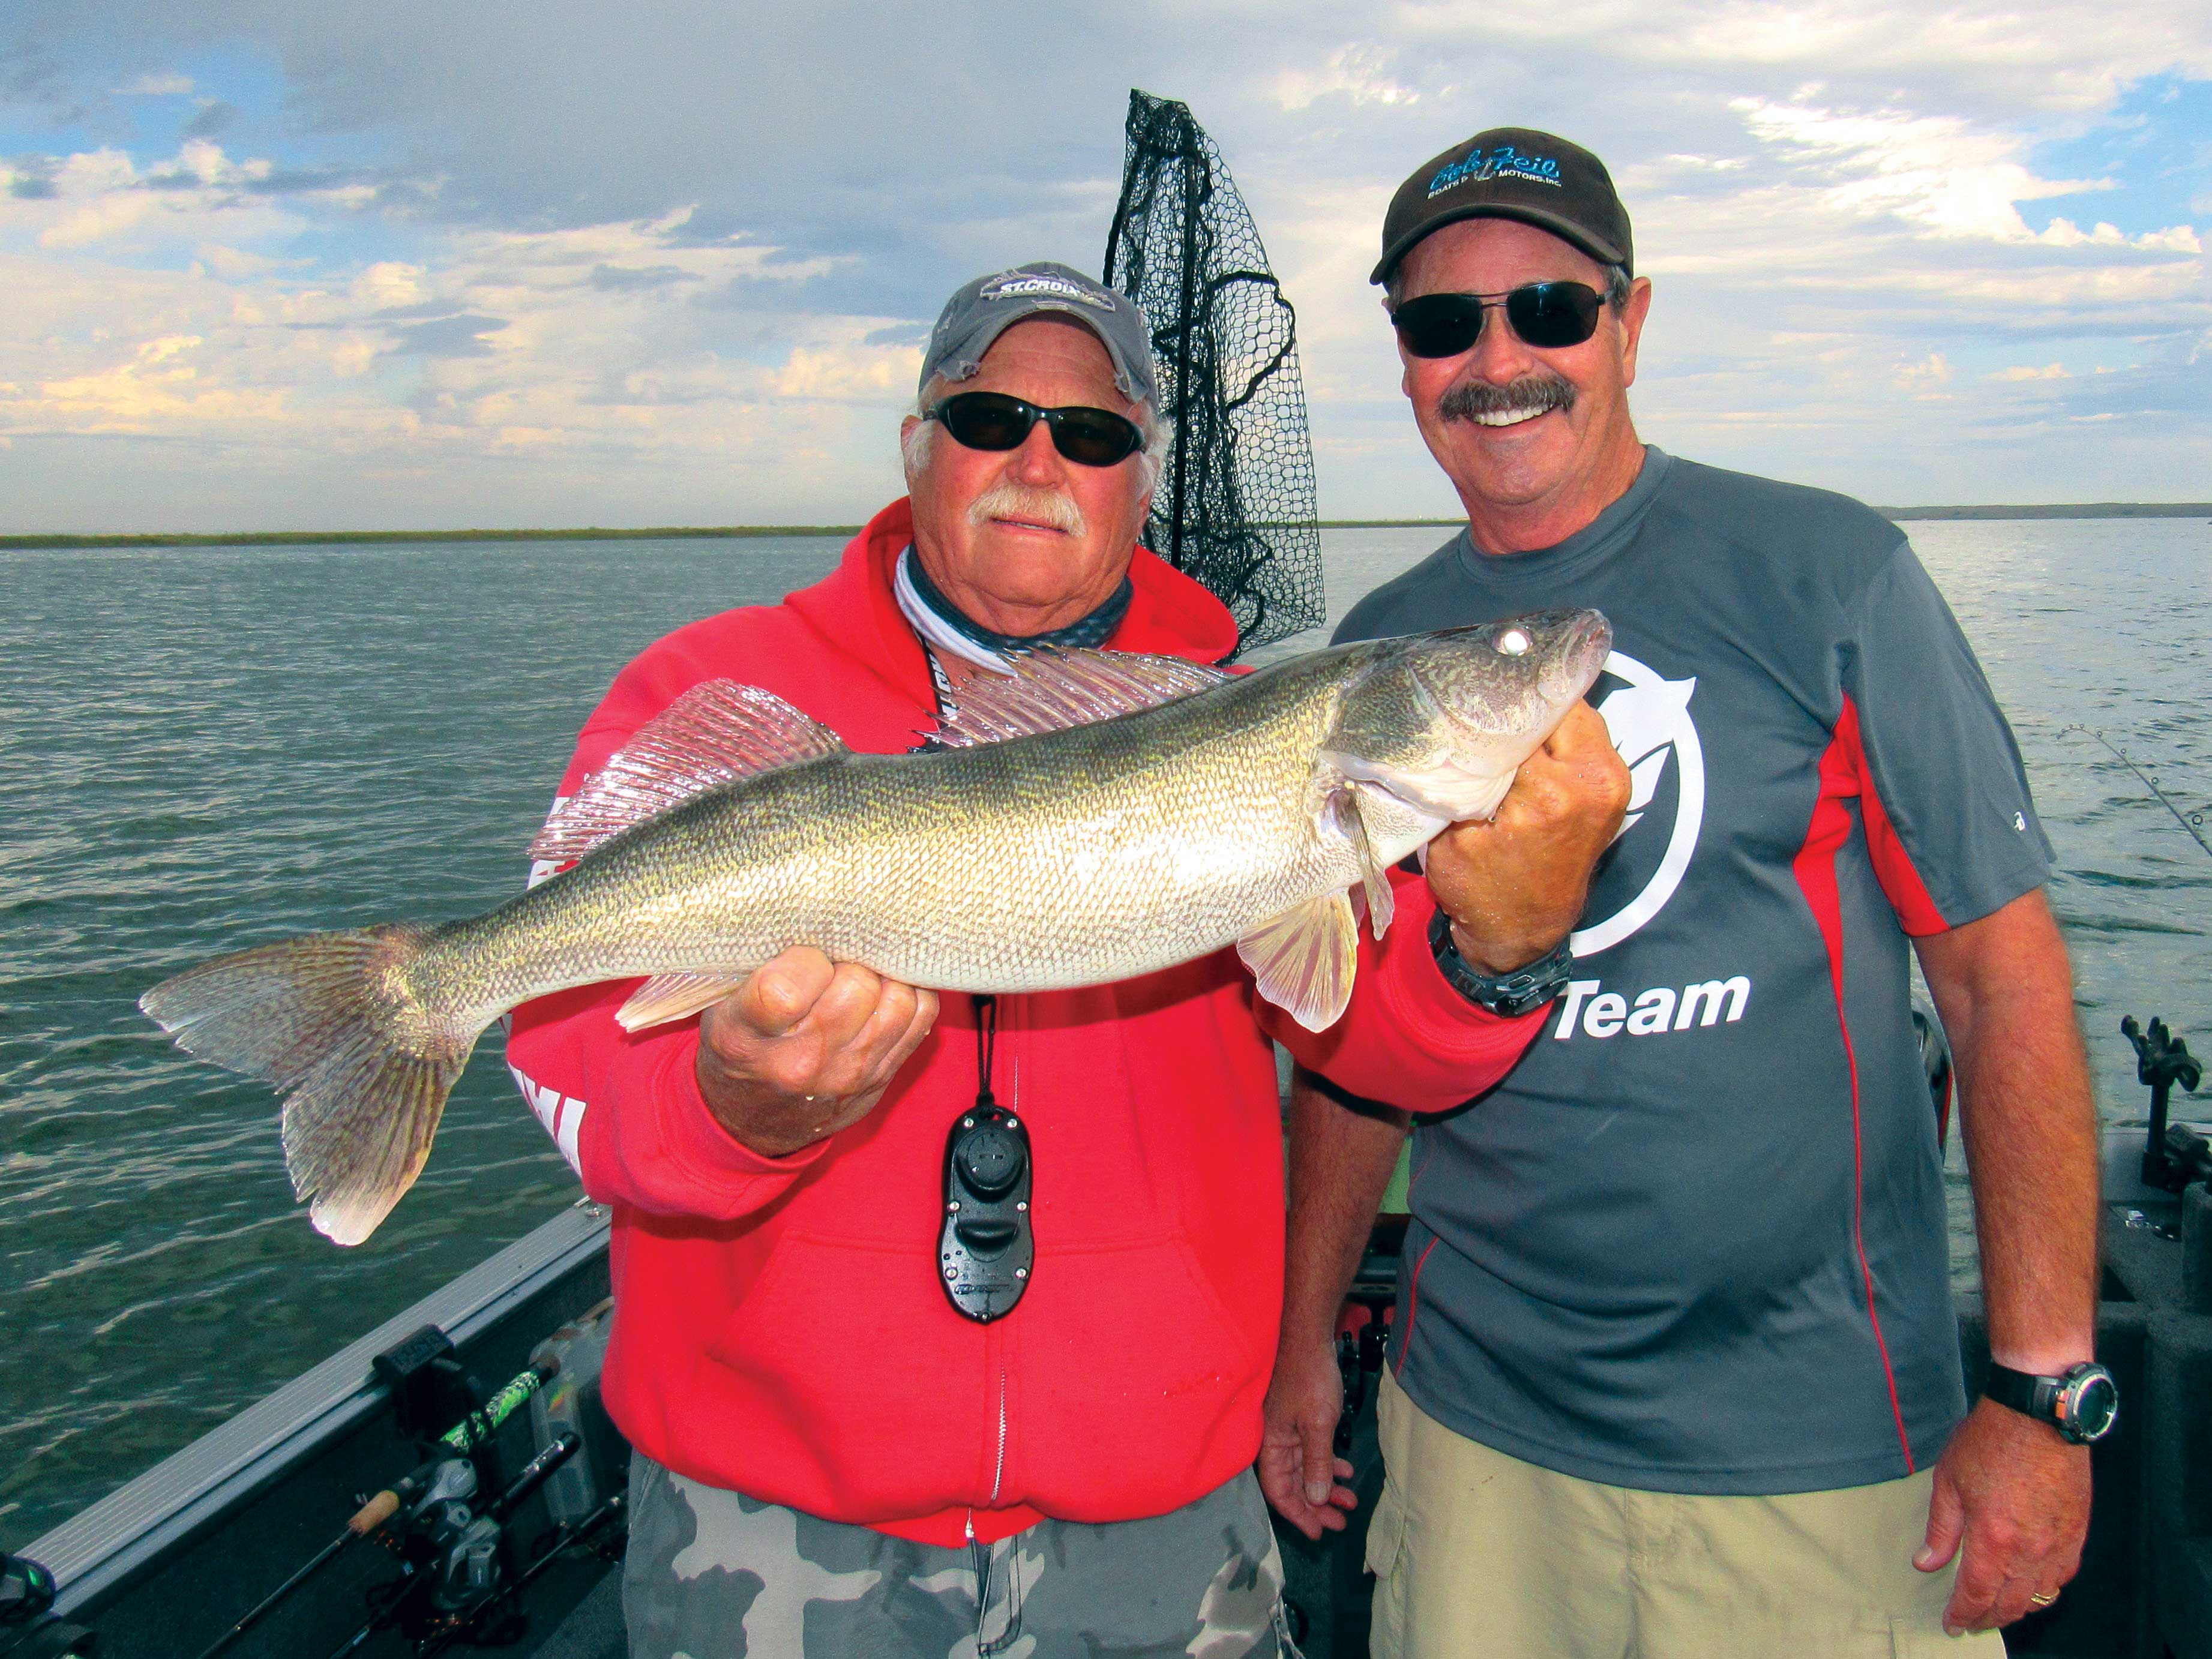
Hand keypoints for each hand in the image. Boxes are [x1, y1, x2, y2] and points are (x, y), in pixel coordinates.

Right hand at [695, 947, 938, 1156]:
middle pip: (856, 986)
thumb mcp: (721, 1008)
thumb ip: (757, 967)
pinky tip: (884, 990)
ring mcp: (849, 1074)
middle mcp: (802, 1063)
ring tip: (859, 975)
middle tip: (833, 963)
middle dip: (848, 962)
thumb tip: (821, 914)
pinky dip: (909, 993)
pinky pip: (921, 1015)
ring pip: (897, 998)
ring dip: (882, 977)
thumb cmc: (741, 1046)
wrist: (754, 1119)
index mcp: (747, 1039)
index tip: (798, 958)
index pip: (786, 990)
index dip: (802, 960)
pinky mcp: (882, 1076)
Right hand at [1259, 1335, 1357, 1539]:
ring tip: (1350, 1501)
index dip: (1298, 1514)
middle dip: (1317, 1506)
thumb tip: (1317, 1498)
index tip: (1319, 1533)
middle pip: (1294, 1485)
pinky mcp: (1302, 1419)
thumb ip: (1317, 1462)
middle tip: (1340, 1523)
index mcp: (1272, 1445)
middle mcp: (1276, 1442)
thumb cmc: (1310, 1379)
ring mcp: (1289, 1430)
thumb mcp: (1318, 1423)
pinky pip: (1313, 1451)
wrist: (1308, 1337)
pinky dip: (1328, 1464)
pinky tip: (1345, 1469)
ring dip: (1327, 1486)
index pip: (1279, 1491)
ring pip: (1306, 1469)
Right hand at [1425, 700, 1629, 973]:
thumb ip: (1461, 773)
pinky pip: (1583, 737)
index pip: (1523, 711)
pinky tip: (1524, 740)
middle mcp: (1595, 780)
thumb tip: (1453, 719)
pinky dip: (1555, 733)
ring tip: (1500, 717)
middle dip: (1518, 699)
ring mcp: (1612, 783)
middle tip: (1480, 696)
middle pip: (1556, 704)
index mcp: (1553, 791)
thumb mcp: (1454, 830)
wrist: (1520, 931)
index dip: (1491, 696)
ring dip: (1538, 714)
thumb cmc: (1481, 888)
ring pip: (1573, 716)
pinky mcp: (1614, 786)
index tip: (1463, 690)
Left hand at [1915, 1397, 2090, 1632]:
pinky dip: (2045, 1590)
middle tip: (1971, 1621)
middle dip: (1988, 1618)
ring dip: (2017, 1609)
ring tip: (1998, 1610)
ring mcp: (2058, 1545)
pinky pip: (2063, 1577)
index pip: (1977, 1595)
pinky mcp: (2077, 1534)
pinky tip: (2032, 1587)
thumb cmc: (1989, 1442)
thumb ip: (1941, 1530)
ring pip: (2039, 1597)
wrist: (2037, 1417)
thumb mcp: (1949, 1482)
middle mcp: (2029, 1552)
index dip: (1963, 1614)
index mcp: (1993, 1541)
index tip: (1952, 1624)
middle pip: (2010, 1604)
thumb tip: (1926, 1562)